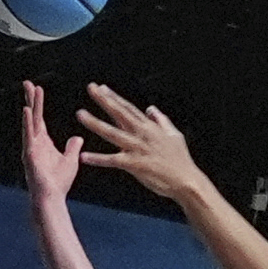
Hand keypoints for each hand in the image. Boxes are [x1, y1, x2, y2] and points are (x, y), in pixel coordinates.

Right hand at [19, 82, 84, 204]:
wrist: (52, 197)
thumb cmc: (59, 182)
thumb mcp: (70, 160)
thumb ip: (72, 147)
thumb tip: (77, 138)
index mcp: (43, 142)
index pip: (39, 118)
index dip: (37, 103)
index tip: (36, 88)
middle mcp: (35, 142)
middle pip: (33, 116)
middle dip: (31, 99)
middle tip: (28, 82)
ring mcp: (31, 147)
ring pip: (31, 122)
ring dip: (31, 105)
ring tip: (32, 90)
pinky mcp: (30, 154)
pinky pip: (28, 135)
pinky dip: (27, 122)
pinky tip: (27, 110)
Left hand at [76, 85, 206, 201]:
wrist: (186, 181)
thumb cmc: (180, 160)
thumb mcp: (174, 135)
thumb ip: (161, 120)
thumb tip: (151, 108)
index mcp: (150, 127)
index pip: (129, 108)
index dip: (114, 97)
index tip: (102, 88)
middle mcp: (142, 134)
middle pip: (119, 113)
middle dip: (104, 100)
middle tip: (91, 88)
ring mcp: (137, 148)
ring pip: (112, 133)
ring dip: (95, 123)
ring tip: (81, 114)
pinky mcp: (134, 164)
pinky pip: (112, 160)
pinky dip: (98, 159)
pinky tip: (85, 156)